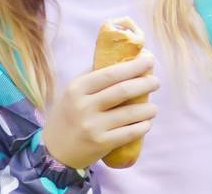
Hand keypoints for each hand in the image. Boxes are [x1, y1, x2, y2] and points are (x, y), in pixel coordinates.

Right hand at [40, 52, 158, 171]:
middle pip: (122, 91)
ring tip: (153, 107)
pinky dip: (142, 126)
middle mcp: (83, 105)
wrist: (55, 150)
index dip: (132, 66)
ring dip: (147, 109)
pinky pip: (129, 133)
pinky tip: (146, 123)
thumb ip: (91, 78)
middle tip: (156, 82)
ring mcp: (92, 125)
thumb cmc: (68, 116)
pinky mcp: (101, 143)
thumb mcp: (71, 93)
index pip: (109, 74)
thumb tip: (119, 61)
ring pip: (129, 113)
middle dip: (144, 84)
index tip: (149, 61)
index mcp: (77, 88)